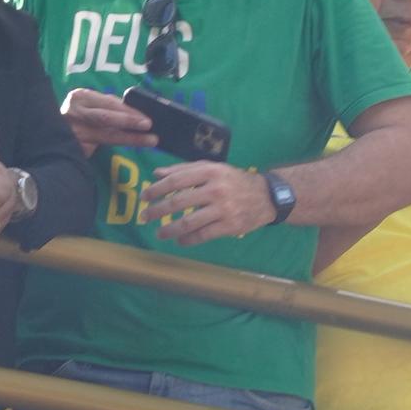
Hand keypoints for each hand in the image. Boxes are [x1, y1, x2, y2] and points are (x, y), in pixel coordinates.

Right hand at [60, 87, 157, 150]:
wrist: (52, 135)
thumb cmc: (78, 117)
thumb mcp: (89, 106)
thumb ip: (107, 107)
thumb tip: (136, 111)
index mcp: (81, 96)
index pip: (108, 102)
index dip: (128, 110)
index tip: (147, 117)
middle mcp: (76, 111)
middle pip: (106, 117)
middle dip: (129, 121)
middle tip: (149, 125)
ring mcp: (74, 130)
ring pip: (106, 135)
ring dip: (130, 138)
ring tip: (150, 140)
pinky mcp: (75, 146)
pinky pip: (101, 147)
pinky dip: (119, 147)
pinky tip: (132, 147)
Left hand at [138, 161, 277, 244]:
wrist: (267, 196)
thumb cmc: (233, 180)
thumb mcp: (212, 168)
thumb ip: (184, 170)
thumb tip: (157, 173)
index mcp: (210, 171)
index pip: (176, 180)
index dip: (157, 189)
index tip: (144, 197)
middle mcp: (216, 189)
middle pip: (179, 201)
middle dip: (157, 210)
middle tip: (144, 217)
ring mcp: (223, 209)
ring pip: (189, 221)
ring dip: (170, 229)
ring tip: (159, 233)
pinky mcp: (230, 226)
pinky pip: (203, 235)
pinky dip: (188, 240)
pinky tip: (179, 241)